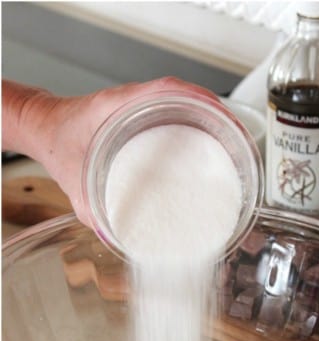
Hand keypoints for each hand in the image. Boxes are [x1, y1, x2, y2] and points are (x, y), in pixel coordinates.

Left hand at [3, 77, 218, 224]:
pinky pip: (181, 117)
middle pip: (192, 99)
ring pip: (191, 108)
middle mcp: (139, 102)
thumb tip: (116, 237)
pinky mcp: (149, 119)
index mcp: (120, 105)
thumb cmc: (57, 143)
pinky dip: (201, 129)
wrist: (43, 130)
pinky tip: (211, 151)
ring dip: (216, 124)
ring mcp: (147, 109)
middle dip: (221, 119)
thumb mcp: (72, 180)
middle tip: (240, 143)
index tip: (224, 120)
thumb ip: (91, 210)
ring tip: (235, 149)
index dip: (203, 102)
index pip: (170, 90)